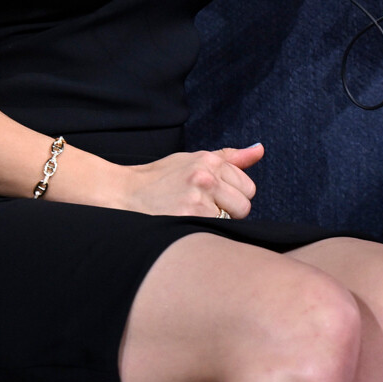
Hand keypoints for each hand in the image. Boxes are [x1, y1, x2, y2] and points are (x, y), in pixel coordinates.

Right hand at [120, 144, 263, 218]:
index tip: (214, 198)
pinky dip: (204, 232)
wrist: (122, 193)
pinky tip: (186, 225)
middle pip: (244, 206)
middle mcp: (206, 177)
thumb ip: (229, 157)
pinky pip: (214, 231)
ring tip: (192, 217)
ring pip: (230, 220)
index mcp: (209, 161)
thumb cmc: (160, 179)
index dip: (233, 196)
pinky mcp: (188, 218)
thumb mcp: (194, 160)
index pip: (248, 187)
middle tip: (204, 210)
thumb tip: (260, 149)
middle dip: (229, 212)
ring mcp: (197, 198)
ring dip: (216, 223)